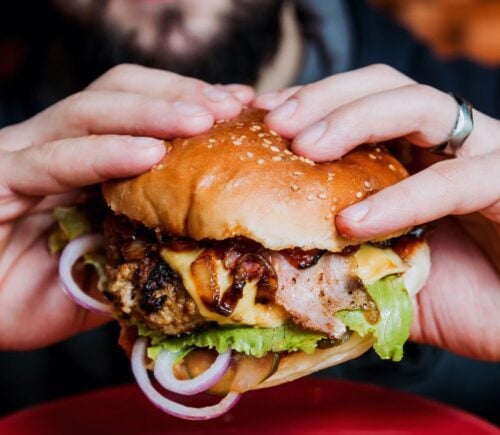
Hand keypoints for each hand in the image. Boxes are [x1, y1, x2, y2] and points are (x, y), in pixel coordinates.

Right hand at [0, 64, 253, 349]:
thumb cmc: (29, 297)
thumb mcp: (105, 277)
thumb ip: (141, 260)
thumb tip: (199, 256)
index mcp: (84, 163)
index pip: (139, 114)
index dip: (189, 105)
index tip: (241, 108)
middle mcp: (54, 148)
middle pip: (119, 92)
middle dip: (180, 94)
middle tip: (233, 105)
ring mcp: (24, 157)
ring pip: (90, 111)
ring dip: (151, 112)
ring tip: (202, 119)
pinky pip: (55, 159)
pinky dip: (104, 153)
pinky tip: (147, 155)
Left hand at [255, 64, 499, 360]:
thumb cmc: (457, 296)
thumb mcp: (381, 275)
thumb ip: (341, 262)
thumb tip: (277, 268)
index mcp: (412, 153)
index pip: (357, 104)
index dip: (309, 104)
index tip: (262, 115)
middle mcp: (446, 143)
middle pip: (383, 86)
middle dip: (325, 98)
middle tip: (277, 122)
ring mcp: (482, 155)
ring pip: (421, 106)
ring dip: (356, 120)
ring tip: (307, 149)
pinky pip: (454, 180)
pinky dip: (401, 197)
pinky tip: (354, 221)